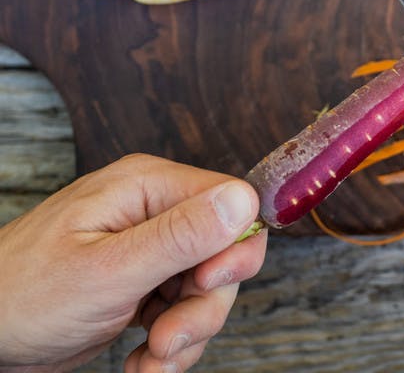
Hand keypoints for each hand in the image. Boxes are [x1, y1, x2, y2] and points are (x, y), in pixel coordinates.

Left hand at [0, 154, 266, 372]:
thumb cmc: (21, 295)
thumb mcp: (107, 271)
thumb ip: (180, 236)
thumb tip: (244, 199)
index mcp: (149, 186)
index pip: (230, 201)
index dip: (233, 248)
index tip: (205, 288)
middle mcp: (154, 209)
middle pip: (223, 251)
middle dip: (204, 306)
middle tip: (168, 342)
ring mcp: (148, 246)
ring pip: (206, 288)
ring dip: (186, 334)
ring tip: (150, 362)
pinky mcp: (141, 280)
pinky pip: (181, 309)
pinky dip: (170, 345)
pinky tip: (140, 361)